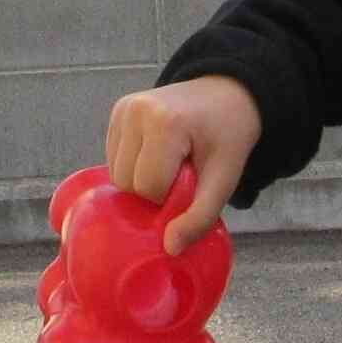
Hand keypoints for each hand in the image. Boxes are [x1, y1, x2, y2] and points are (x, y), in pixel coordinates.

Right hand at [105, 76, 261, 254]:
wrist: (227, 94)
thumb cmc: (228, 137)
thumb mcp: (224, 179)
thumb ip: (200, 216)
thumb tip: (170, 248)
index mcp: (165, 123)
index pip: (148, 187)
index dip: (169, 196)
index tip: (191, 181)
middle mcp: (136, 111)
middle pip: (127, 182)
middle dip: (153, 190)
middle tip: (182, 174)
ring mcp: (123, 108)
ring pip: (116, 173)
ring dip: (141, 180)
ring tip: (171, 162)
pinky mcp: (117, 110)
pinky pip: (113, 157)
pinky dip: (134, 165)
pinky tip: (157, 153)